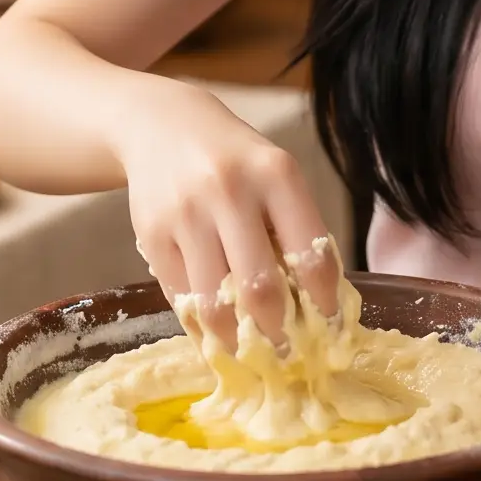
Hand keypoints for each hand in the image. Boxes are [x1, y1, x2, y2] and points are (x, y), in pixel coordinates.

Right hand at [111, 80, 340, 351]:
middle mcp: (229, 191)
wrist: (161, 125)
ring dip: (236, 340)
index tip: (329, 327)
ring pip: (214, 302)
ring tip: (250, 354)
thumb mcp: (273, 176)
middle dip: (278, 333)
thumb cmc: (233, 160)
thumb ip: (293, 228)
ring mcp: (186, 214)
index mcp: (275, 175)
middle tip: (287, 354)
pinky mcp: (151, 234)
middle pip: (260, 288)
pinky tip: (216, 333)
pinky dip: (201, 324)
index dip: (324, 302)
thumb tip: (316, 306)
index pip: (311, 255)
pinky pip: (180, 296)